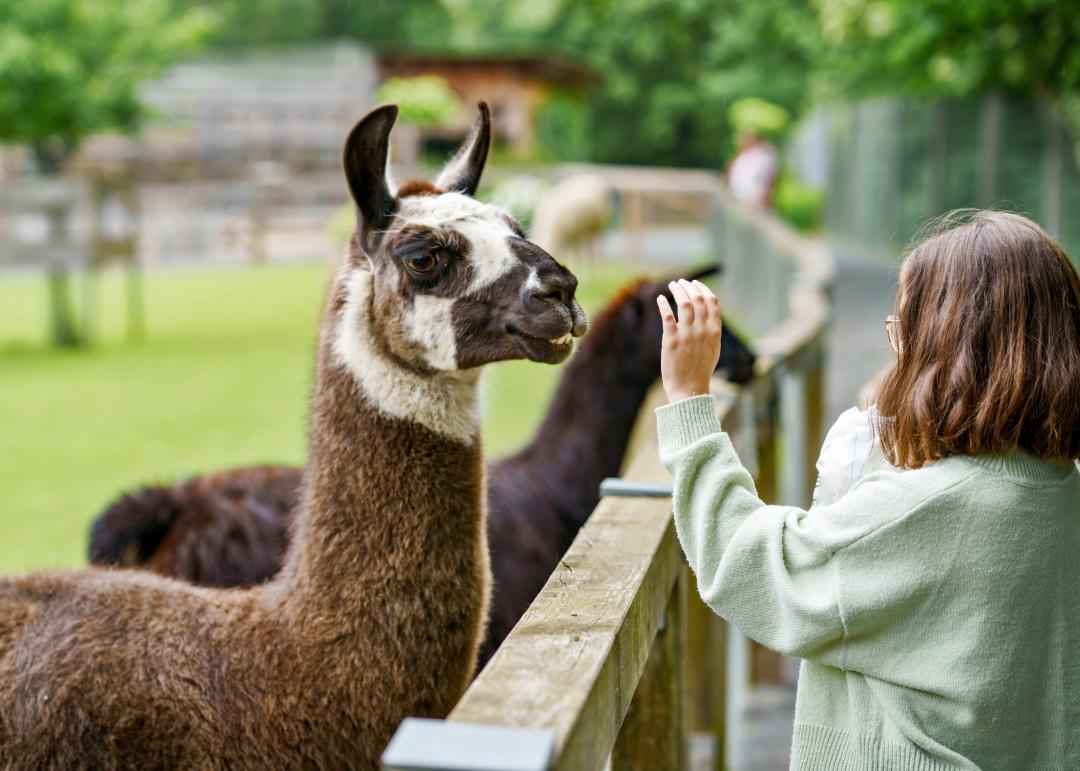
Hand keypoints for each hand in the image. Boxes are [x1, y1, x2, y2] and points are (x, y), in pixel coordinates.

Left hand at [657, 279, 722, 403]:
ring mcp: (687, 334)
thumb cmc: (700, 369)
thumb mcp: (713, 348)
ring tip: (672, 286)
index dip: (703, 289)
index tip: (695, 283)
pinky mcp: (671, 340)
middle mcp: (702, 330)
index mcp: (714, 331)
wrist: (689, 388)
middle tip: (681, 282)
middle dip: (689, 287)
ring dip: (677, 290)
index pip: (712, 302)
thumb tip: (710, 312)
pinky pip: (667, 316)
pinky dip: (663, 304)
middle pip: (697, 299)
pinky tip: (660, 298)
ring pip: (683, 303)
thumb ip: (712, 329)